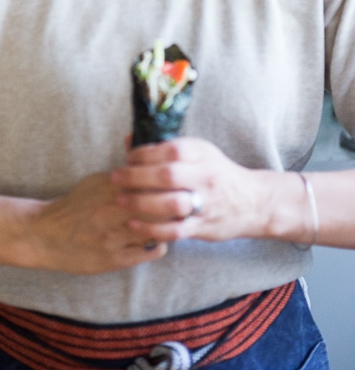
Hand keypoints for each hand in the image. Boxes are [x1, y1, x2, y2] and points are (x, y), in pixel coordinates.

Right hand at [28, 171, 167, 274]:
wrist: (46, 235)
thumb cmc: (76, 206)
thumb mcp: (96, 182)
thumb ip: (124, 174)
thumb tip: (148, 159)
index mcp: (109, 188)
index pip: (152, 184)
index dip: (169, 186)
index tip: (175, 187)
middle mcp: (112, 212)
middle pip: (159, 207)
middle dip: (173, 207)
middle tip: (178, 206)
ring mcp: (114, 237)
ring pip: (159, 230)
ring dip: (167, 227)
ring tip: (165, 224)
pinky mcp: (115, 259)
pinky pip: (152, 251)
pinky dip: (157, 243)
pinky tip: (151, 239)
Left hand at [111, 137, 271, 244]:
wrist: (254, 202)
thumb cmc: (218, 173)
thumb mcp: (200, 153)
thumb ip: (167, 148)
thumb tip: (129, 140)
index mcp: (204, 155)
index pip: (172, 150)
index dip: (146, 153)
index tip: (128, 157)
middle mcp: (206, 177)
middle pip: (168, 176)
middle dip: (136, 177)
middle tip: (116, 177)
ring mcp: (206, 204)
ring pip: (171, 204)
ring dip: (141, 202)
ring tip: (121, 199)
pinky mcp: (204, 227)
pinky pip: (175, 230)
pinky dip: (152, 228)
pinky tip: (134, 223)